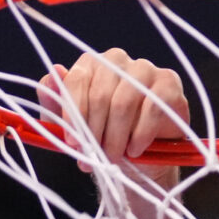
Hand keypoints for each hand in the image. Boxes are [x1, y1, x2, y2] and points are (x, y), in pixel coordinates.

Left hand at [42, 47, 191, 184]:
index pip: (76, 80)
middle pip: (100, 94)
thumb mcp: (72, 127)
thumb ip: (55, 103)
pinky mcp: (168, 83)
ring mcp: (145, 69)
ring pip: (124, 102)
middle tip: (95, 158)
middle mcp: (117, 60)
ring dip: (116, 138)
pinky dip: (140, 135)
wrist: (140, 158)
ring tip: (114, 158)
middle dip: (95, 132)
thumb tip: (50, 78)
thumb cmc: (103, 137)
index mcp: (91, 64)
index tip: (72, 144)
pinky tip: (135, 150)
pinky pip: (152, 108)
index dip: (73, 115)